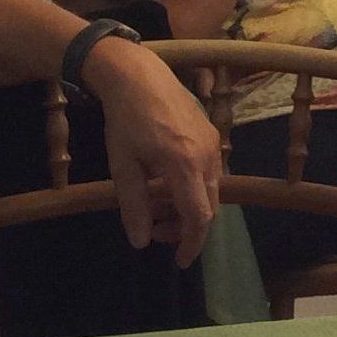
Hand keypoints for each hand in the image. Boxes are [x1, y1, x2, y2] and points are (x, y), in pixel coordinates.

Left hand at [80, 36, 222, 265]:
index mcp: (185, 165)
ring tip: (156, 206)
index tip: (179, 261)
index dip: (191, 243)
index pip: (199, 217)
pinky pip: (209, 172)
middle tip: (155, 231)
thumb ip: (134, 206)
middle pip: (208, 207)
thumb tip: (140, 242)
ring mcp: (213, 144)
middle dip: (185, 227)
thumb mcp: (123, 167)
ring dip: (188, 206)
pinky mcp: (212, 135)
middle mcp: (208, 156)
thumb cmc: (125, 120)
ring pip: (210, 190)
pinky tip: (166, 183)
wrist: (139, 75)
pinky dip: (192, 187)